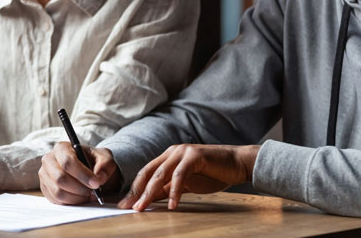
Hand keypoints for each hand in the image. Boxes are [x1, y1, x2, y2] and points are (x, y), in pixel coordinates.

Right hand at [39, 141, 121, 204]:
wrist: (88, 167)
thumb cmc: (95, 160)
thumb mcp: (105, 157)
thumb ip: (105, 164)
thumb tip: (99, 178)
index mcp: (62, 147)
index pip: (68, 162)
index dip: (83, 175)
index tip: (96, 184)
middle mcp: (49, 160)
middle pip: (61, 178)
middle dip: (80, 188)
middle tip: (94, 192)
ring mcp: (45, 176)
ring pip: (58, 192)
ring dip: (77, 197)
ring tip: (89, 195)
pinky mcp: (45, 189)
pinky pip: (56, 200)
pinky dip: (71, 202)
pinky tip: (82, 198)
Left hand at [117, 144, 260, 211]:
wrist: (236, 163)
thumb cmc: (212, 173)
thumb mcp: (186, 184)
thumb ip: (168, 189)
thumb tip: (149, 200)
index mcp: (169, 156)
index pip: (146, 173)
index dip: (134, 189)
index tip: (124, 206)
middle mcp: (173, 151)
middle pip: (149, 173)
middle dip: (137, 192)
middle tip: (128, 208)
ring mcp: (183, 152)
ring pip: (160, 174)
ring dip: (149, 193)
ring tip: (142, 208)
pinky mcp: (194, 156)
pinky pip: (179, 175)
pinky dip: (174, 191)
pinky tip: (172, 205)